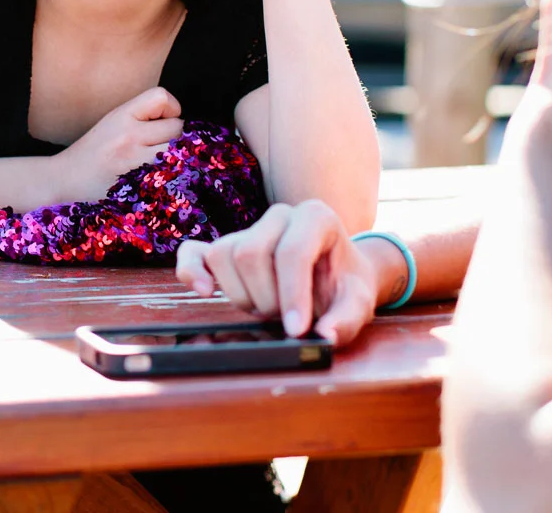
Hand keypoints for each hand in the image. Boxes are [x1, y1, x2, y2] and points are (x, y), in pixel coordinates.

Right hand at [51, 87, 183, 200]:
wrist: (65, 180)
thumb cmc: (94, 152)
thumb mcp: (113, 122)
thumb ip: (144, 116)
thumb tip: (179, 118)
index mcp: (121, 115)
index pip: (161, 97)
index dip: (170, 109)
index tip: (160, 121)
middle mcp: (128, 135)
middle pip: (177, 126)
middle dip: (174, 135)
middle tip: (157, 146)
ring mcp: (134, 161)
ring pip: (180, 151)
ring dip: (176, 156)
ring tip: (158, 161)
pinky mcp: (139, 184)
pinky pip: (173, 173)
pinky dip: (171, 174)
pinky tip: (156, 176)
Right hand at [175, 200, 379, 346]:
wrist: (338, 278)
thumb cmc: (346, 286)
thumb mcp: (359, 302)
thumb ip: (348, 319)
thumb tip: (325, 336)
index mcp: (315, 217)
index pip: (292, 251)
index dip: (291, 294)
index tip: (297, 330)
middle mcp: (280, 215)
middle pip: (251, 253)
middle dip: (266, 297)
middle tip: (285, 316)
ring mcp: (251, 229)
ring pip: (224, 255)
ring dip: (242, 295)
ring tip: (267, 307)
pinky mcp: (227, 247)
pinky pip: (194, 252)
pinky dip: (191, 270)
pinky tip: (204, 290)